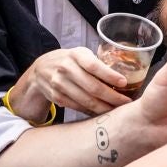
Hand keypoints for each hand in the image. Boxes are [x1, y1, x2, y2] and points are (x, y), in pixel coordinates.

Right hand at [16, 47, 131, 117]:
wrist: (41, 69)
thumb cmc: (69, 61)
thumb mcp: (81, 54)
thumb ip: (98, 62)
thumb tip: (123, 76)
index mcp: (75, 55)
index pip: (94, 66)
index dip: (110, 75)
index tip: (124, 83)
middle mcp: (65, 68)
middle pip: (92, 87)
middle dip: (112, 97)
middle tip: (126, 102)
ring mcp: (59, 84)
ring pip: (86, 100)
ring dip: (104, 107)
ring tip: (117, 110)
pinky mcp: (57, 97)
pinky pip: (78, 107)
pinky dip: (92, 111)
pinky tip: (102, 112)